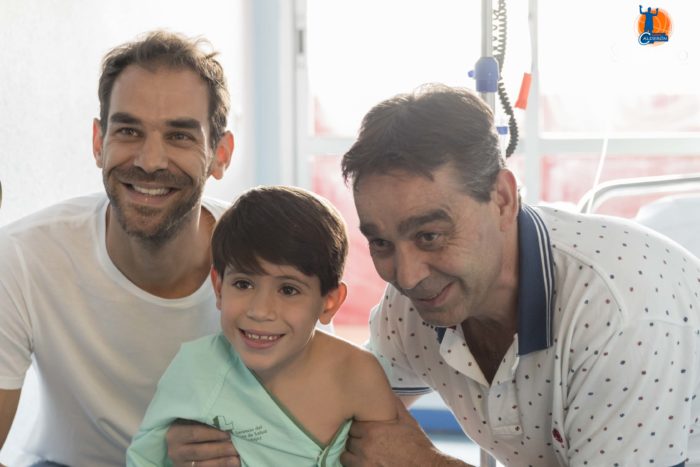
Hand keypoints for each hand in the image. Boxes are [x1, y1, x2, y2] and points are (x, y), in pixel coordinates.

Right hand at [166, 419, 239, 466]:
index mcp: (176, 434)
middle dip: (220, 450)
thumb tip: (226, 424)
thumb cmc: (188, 425)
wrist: (177, 442)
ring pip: (201, 465)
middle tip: (236, 447)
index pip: (195, 434)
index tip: (228, 433)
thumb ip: (204, 421)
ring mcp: (181, 464)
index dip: (213, 434)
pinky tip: (231, 465)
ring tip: (236, 459)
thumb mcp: (191, 420)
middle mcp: (176, 451)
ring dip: (221, 462)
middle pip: (200, 451)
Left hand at [341, 398, 469, 466]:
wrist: (425, 466)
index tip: (365, 429)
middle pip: (349, 440)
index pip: (352, 425)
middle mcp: (366, 447)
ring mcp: (364, 463)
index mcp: (373, 430)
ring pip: (346, 456)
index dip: (359, 427)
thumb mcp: (407, 421)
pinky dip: (356, 465)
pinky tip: (367, 461)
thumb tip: (387, 392)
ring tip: (364, 453)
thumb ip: (394, 405)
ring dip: (353, 454)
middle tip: (366, 441)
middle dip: (356, 440)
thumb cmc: (418, 445)